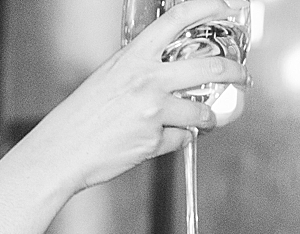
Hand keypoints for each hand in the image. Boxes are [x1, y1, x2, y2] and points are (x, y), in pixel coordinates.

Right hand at [13, 0, 248, 193]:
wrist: (59, 152)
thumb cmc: (77, 119)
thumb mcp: (107, 78)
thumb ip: (138, 68)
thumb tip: (168, 68)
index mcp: (133, 57)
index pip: (179, 19)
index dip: (210, 7)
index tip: (229, 8)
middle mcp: (147, 80)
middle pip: (209, 66)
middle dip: (234, 72)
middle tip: (240, 75)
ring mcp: (152, 111)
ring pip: (201, 110)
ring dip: (209, 117)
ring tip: (206, 119)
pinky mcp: (152, 140)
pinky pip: (180, 139)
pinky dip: (175, 141)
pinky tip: (160, 140)